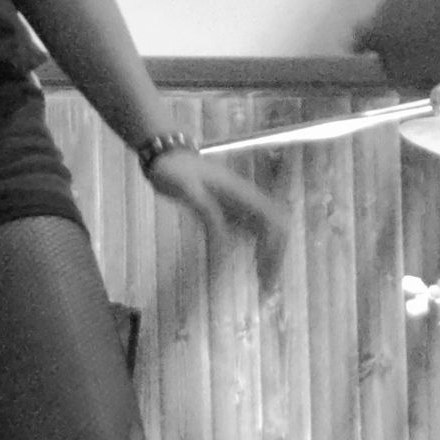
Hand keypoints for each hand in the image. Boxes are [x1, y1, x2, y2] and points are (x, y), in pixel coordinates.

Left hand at [147, 148, 287, 281]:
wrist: (163, 153)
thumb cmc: (173, 169)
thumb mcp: (187, 191)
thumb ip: (207, 214)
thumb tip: (224, 246)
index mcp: (240, 193)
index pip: (272, 220)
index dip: (275, 247)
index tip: (266, 272)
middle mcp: (244, 198)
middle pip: (274, 228)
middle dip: (275, 256)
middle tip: (267, 286)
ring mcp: (237, 203)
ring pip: (265, 231)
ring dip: (267, 255)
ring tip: (263, 282)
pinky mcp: (227, 209)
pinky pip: (249, 231)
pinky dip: (254, 249)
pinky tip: (249, 265)